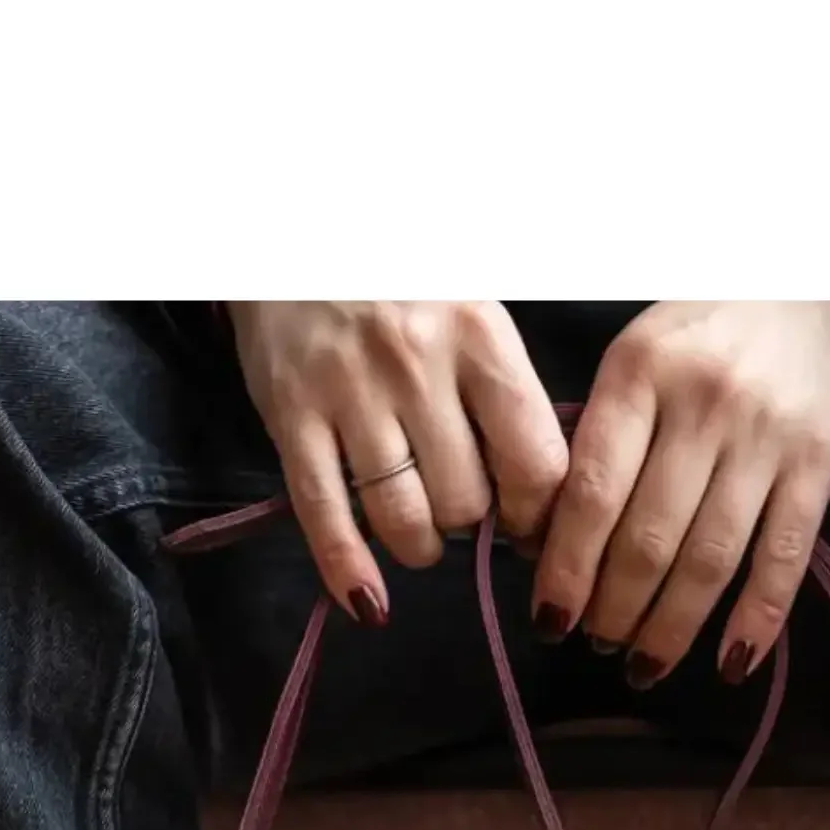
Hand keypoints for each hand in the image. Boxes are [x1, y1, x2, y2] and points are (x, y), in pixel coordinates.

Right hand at [227, 301, 567, 622]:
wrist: (291, 225)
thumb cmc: (398, 277)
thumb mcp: (470, 308)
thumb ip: (502, 390)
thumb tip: (537, 494)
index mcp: (479, 334)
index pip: (534, 460)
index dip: (538, 513)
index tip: (526, 520)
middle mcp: (417, 363)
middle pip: (466, 499)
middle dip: (469, 522)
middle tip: (459, 508)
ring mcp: (349, 392)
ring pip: (402, 517)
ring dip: (418, 545)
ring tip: (418, 533)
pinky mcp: (291, 416)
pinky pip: (324, 514)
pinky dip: (347, 571)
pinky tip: (367, 604)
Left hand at [531, 302, 829, 684]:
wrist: (821, 287)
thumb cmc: (705, 333)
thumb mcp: (637, 356)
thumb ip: (597, 438)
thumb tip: (544, 542)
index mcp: (639, 372)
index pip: (592, 493)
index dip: (566, 569)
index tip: (549, 618)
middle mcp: (702, 404)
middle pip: (648, 537)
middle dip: (613, 608)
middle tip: (595, 644)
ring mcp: (766, 436)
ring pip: (709, 558)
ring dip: (671, 627)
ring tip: (643, 665)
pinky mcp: (820, 463)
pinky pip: (785, 558)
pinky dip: (757, 621)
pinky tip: (728, 666)